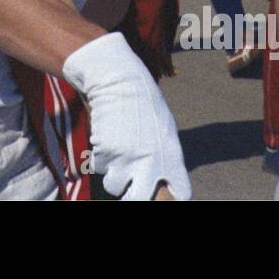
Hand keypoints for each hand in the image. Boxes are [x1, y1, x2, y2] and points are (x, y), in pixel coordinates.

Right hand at [62, 33, 190, 199]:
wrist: (118, 80)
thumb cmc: (142, 103)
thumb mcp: (164, 129)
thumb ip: (165, 156)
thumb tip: (162, 181)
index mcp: (171, 156)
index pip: (180, 193)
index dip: (171, 197)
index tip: (163, 194)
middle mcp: (151, 162)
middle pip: (141, 198)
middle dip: (133, 195)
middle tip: (129, 189)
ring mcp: (127, 158)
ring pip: (114, 185)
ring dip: (112, 174)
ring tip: (115, 153)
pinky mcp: (105, 151)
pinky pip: (98, 167)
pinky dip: (99, 158)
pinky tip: (105, 138)